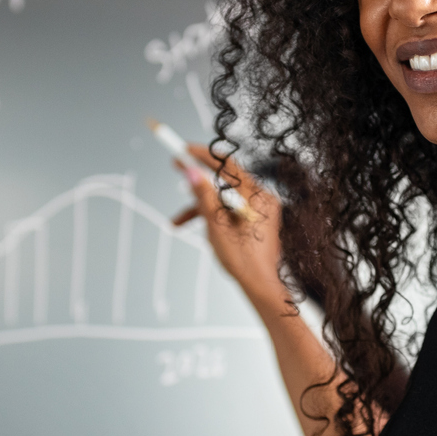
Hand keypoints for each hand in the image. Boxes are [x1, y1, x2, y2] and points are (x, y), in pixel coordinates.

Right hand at [170, 146, 288, 311]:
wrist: (260, 287)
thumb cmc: (242, 260)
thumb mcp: (216, 226)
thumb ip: (203, 197)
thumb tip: (190, 171)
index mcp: (257, 197)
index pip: (227, 165)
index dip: (203, 155)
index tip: (182, 149)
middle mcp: (261, 198)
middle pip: (224, 180)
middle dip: (197, 181)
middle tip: (175, 166)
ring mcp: (259, 209)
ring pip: (223, 198)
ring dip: (200, 207)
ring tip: (175, 223)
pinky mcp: (254, 220)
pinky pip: (230, 210)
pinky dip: (213, 216)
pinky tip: (201, 231)